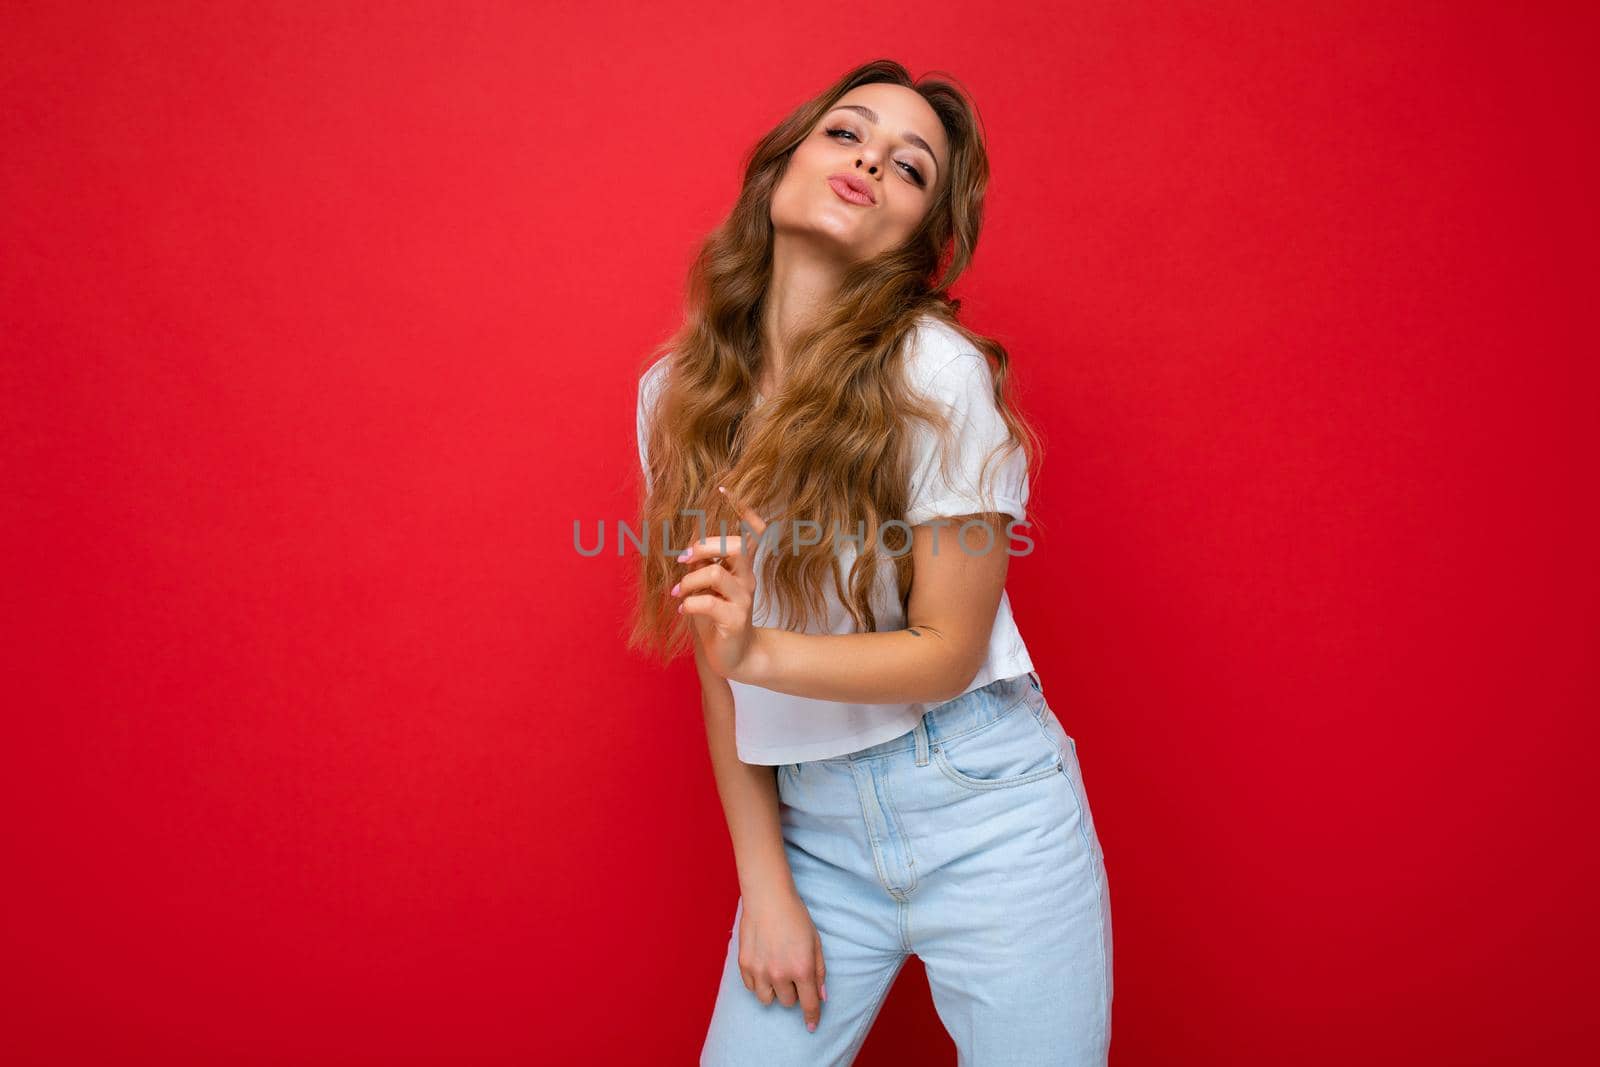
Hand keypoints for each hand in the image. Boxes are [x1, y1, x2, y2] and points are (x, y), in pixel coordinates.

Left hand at [673, 485, 768, 679]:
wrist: (736, 657)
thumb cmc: (718, 617)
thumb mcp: (708, 587)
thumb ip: (702, 564)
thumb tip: (685, 542)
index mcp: (742, 566)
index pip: (753, 530)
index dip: (742, 508)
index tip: (723, 488)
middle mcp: (747, 578)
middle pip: (736, 545)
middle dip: (704, 546)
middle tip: (683, 559)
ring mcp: (744, 599)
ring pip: (716, 573)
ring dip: (689, 580)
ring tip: (678, 593)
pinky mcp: (735, 620)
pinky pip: (707, 603)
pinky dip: (689, 603)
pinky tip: (683, 610)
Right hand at [737, 887, 828, 1032]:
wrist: (768, 898)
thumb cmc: (795, 917)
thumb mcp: (815, 942)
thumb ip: (819, 970)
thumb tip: (821, 995)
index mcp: (802, 968)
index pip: (808, 1004)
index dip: (812, 1017)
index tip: (812, 1026)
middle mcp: (780, 974)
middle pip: (788, 1002)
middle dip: (793, 992)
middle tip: (792, 972)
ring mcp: (760, 971)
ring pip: (768, 999)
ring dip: (775, 991)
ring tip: (776, 972)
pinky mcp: (744, 965)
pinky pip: (752, 987)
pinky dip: (759, 983)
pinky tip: (763, 966)